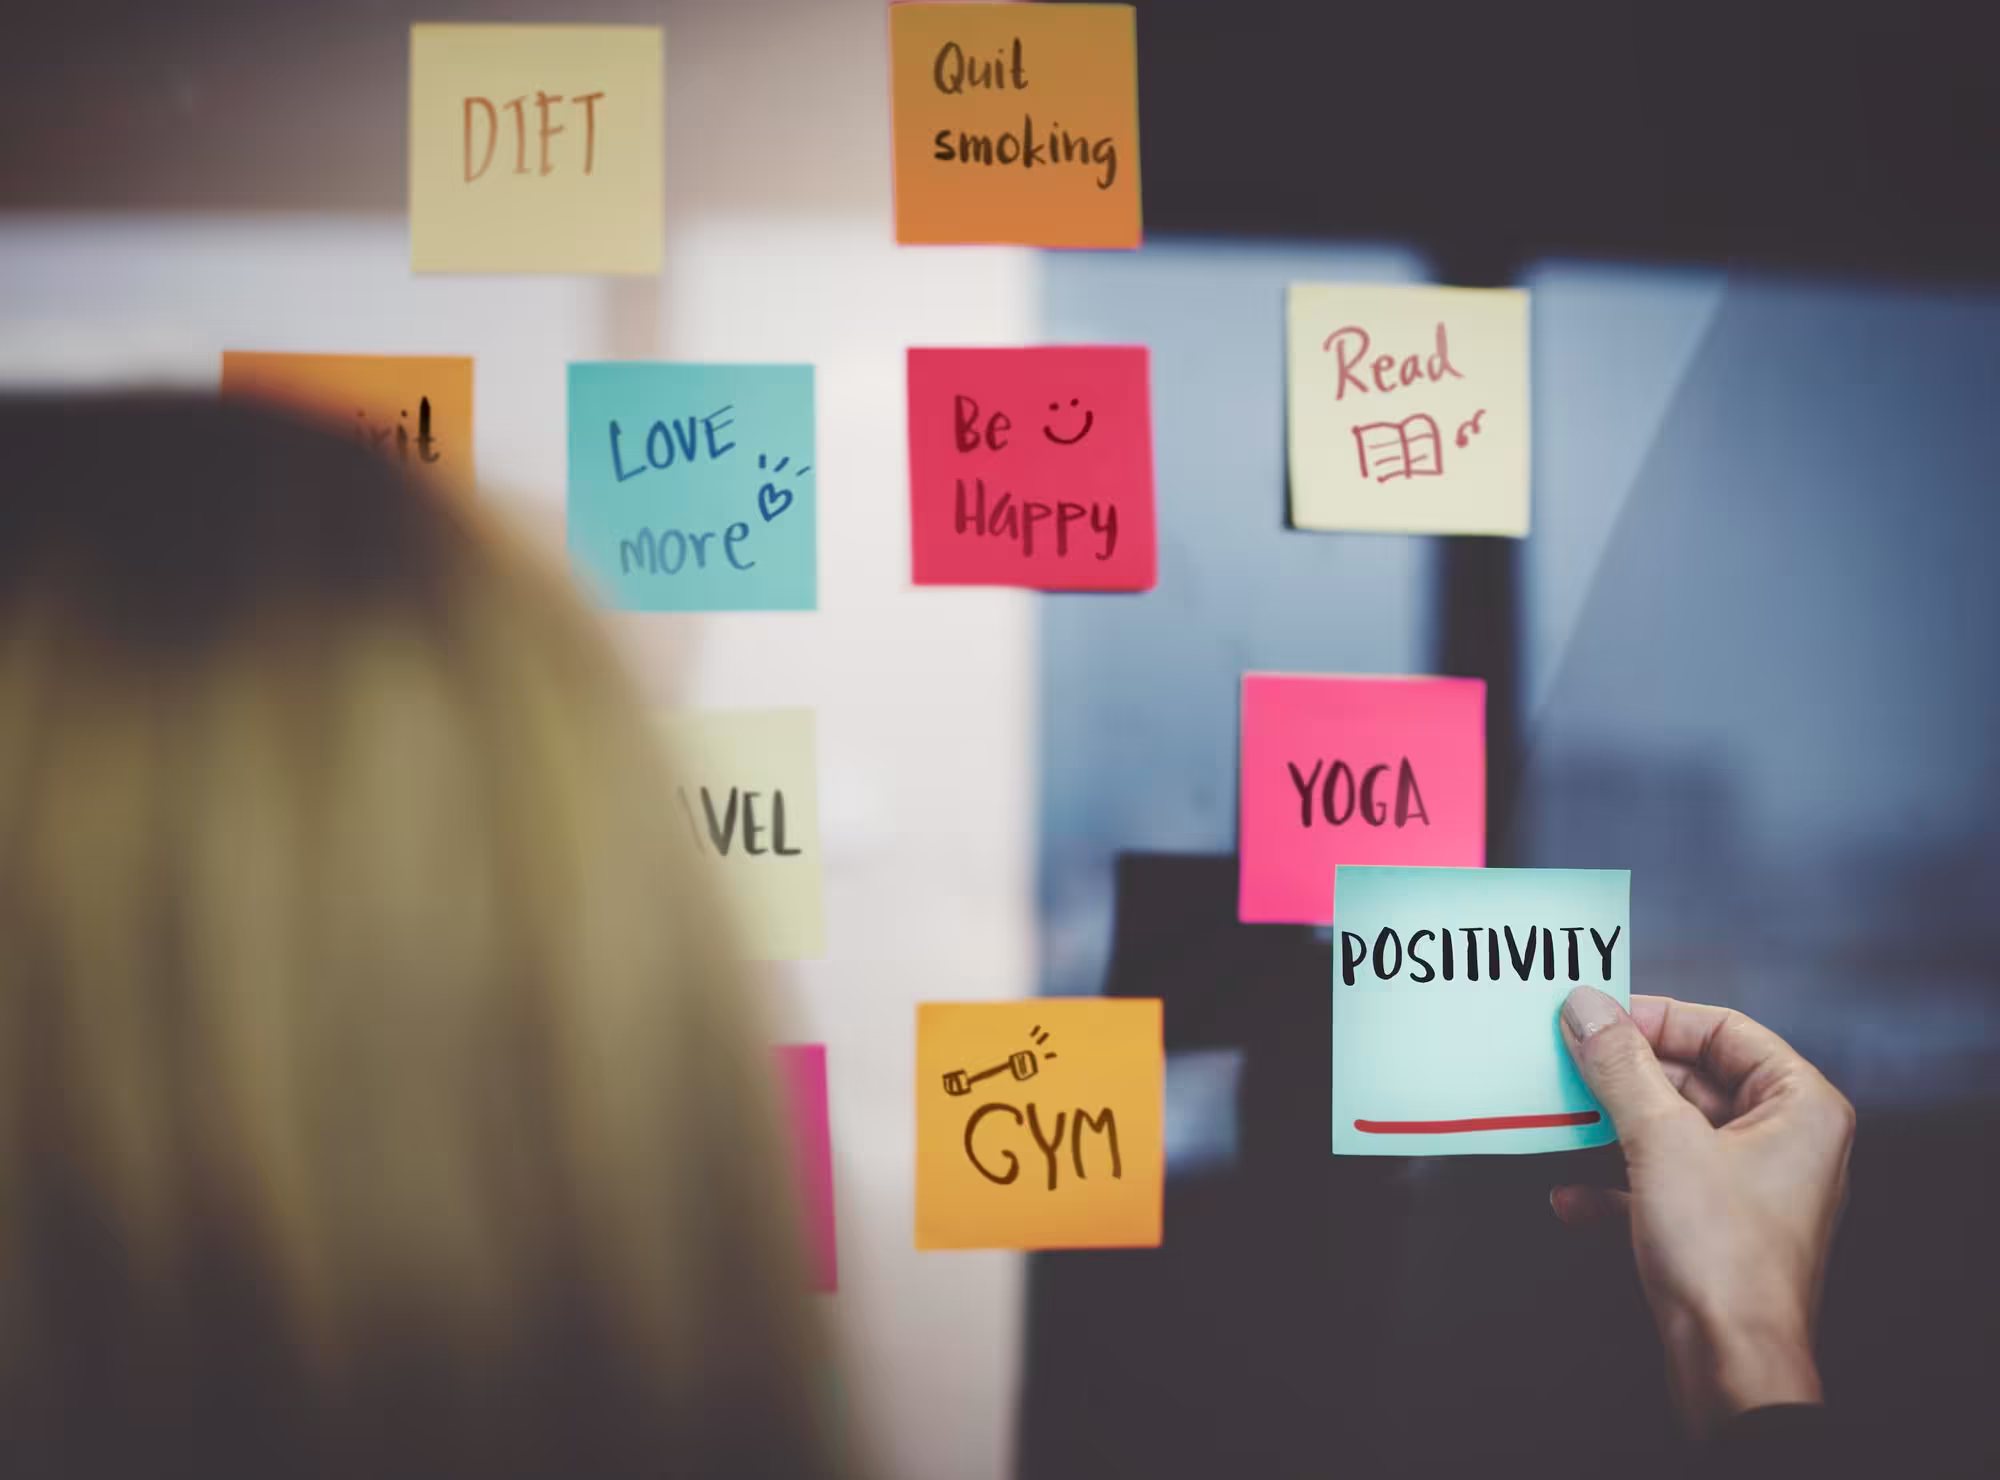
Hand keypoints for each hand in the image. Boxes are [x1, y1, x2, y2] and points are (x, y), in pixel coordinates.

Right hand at [1554, 988, 1854, 1438]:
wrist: (1729, 1364)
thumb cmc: (1727, 1259)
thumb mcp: (1661, 1140)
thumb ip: (1620, 1067)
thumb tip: (1589, 1009)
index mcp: (1801, 1108)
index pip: (1726, 1029)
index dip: (1659, 1018)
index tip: (1601, 1018)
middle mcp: (1786, 1143)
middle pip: (1695, 1077)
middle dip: (1627, 1075)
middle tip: (1572, 1061)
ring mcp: (1751, 1189)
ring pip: (1673, 1132)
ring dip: (1614, 1127)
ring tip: (1565, 1118)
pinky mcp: (1717, 1230)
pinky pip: (1660, 1185)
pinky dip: (1615, 1186)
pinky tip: (1572, 1197)